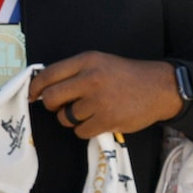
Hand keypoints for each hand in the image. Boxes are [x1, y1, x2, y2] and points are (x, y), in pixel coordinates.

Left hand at [31, 52, 183, 138]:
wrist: (159, 88)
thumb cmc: (128, 76)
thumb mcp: (101, 63)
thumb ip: (76, 72)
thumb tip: (46, 89)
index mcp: (87, 61)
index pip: (49, 74)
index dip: (35, 87)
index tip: (33, 95)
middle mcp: (91, 79)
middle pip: (52, 98)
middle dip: (52, 106)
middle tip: (59, 107)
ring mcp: (99, 100)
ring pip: (66, 117)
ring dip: (72, 119)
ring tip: (89, 112)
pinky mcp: (107, 119)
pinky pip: (81, 131)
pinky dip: (86, 130)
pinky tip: (99, 121)